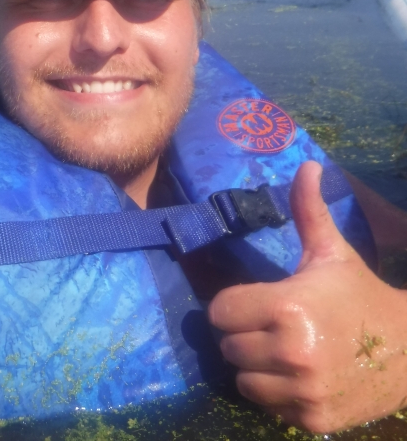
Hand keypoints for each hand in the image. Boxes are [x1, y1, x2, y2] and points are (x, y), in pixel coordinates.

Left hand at [208, 161, 406, 432]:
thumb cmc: (359, 295)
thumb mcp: (331, 253)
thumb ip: (308, 211)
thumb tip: (308, 164)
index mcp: (286, 306)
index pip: (219, 312)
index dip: (234, 305)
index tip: (257, 302)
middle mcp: (290, 352)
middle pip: (227, 345)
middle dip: (244, 334)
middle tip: (273, 326)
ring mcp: (302, 390)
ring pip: (242, 378)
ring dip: (256, 365)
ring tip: (285, 351)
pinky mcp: (311, 419)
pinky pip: (266, 404)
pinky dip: (276, 392)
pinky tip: (300, 376)